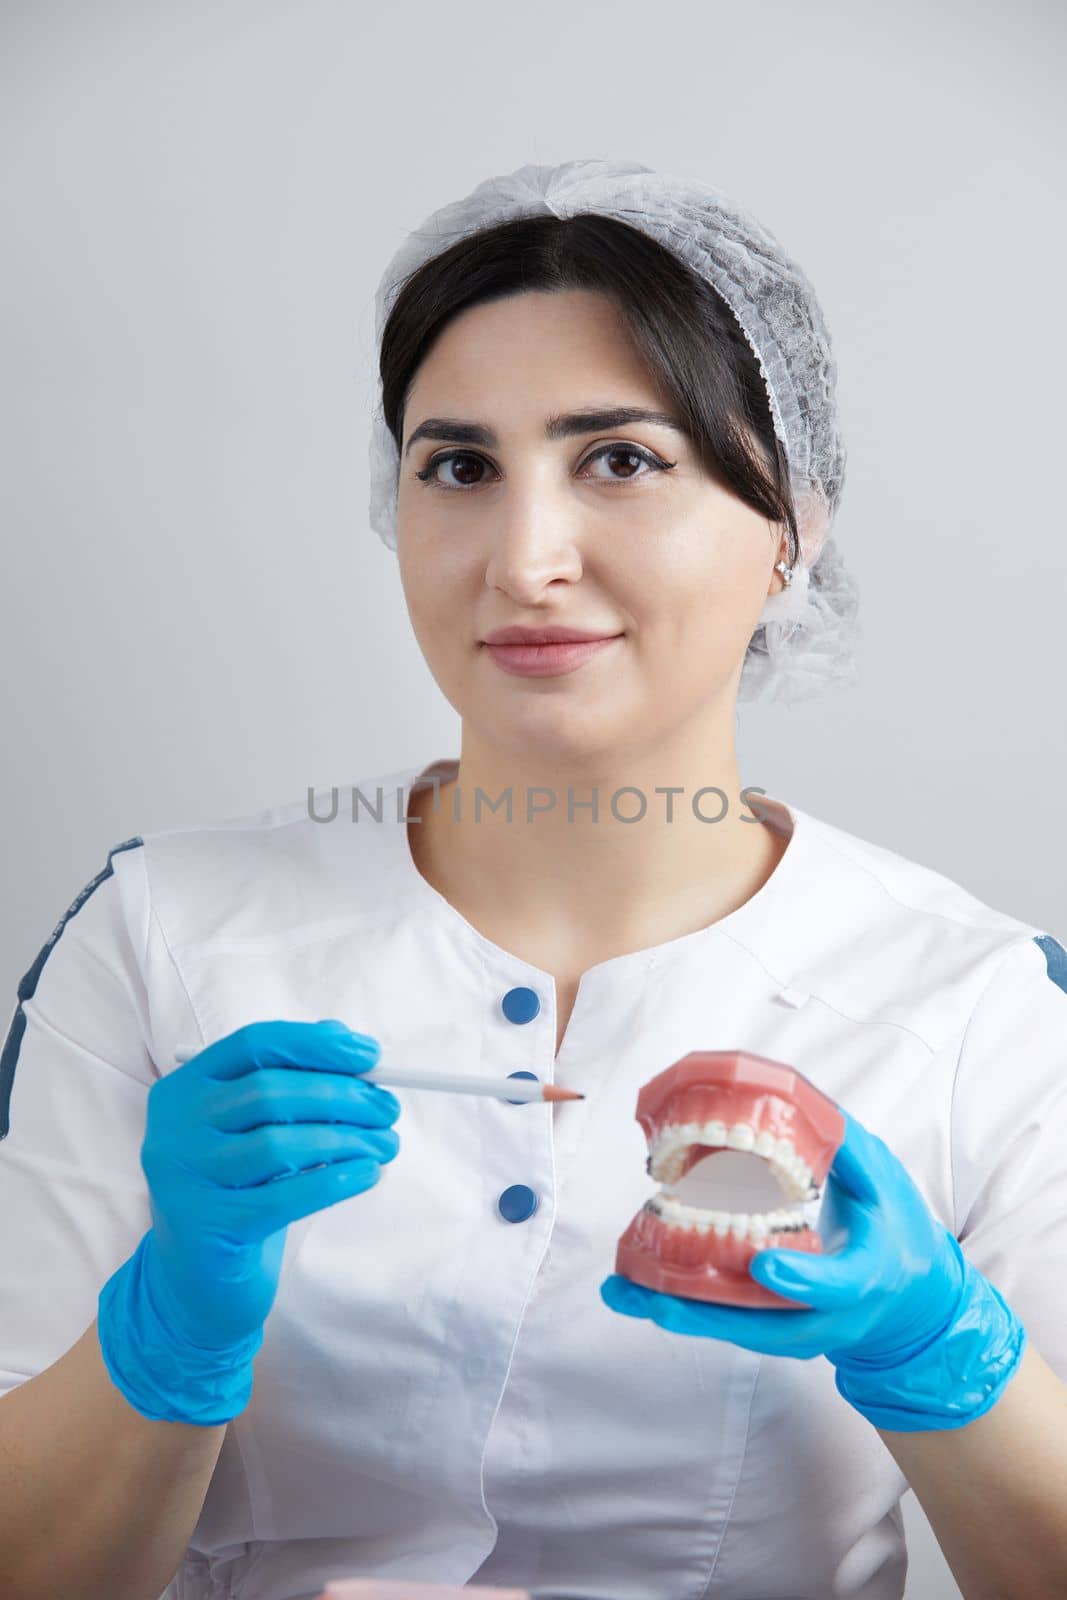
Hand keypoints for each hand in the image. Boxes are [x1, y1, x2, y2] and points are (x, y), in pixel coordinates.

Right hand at [97, 1019, 400, 1423]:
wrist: (196, 1279)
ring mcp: (183, 1179)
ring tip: (385, 1145)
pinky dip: (335, 1182)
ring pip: (278, 1145)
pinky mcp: (206, 1228)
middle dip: (342, 1097)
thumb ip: (292, 1078)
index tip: (372, 1056)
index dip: (316, 1044)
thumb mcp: (256, 1129)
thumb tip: (346, 1039)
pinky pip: (284, 1198)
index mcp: (185, 1088)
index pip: (254, 1044)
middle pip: (270, 1093)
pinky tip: (367, 1175)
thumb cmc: (239, 1188)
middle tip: (389, 1110)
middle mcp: (174, 1128)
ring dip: (345, 1140)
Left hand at [601, 1108, 1025, 1430]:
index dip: (800, 1280)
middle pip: (764, 1325)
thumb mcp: (888, 1186)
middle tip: (655, 1298)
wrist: (908, 1308)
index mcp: (865, 1279)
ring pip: (731, 1329)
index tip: (762, 1266)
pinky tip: (631, 1290)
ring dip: (673, 1311)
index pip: (835, 1285)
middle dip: (707, 1313)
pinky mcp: (769, 1331)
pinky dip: (677, 1306)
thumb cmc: (897, 1234)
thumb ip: (846, 1146)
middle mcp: (826, 1317)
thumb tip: (796, 1096)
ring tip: (621, 1292)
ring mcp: (795, 1331)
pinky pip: (722, 1321)